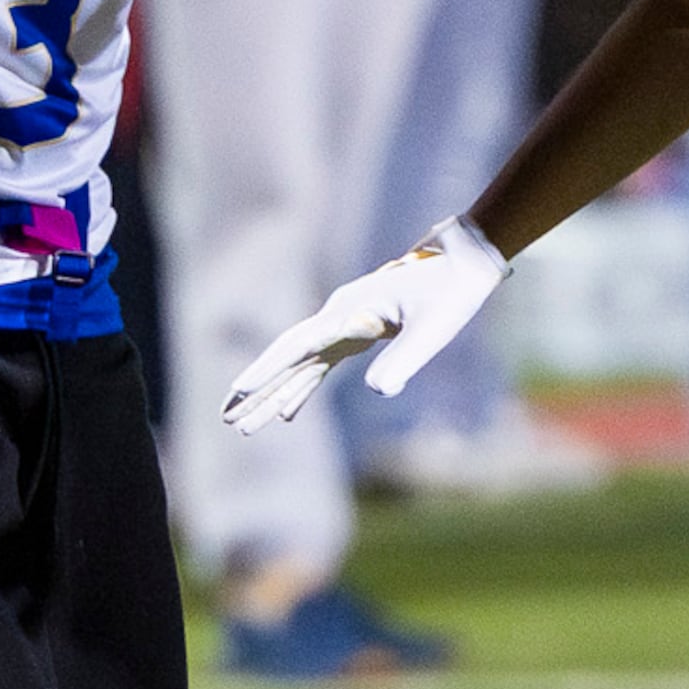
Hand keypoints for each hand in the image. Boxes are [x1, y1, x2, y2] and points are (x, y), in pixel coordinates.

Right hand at [221, 214, 507, 429]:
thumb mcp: (432, 330)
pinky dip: (302, 389)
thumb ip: (404, 359)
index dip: (269, 370)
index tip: (241, 390)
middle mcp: (337, 316)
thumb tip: (380, 392)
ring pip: (299, 365)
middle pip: (287, 357)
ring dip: (273, 394)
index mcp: (349, 312)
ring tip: (245, 426)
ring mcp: (344, 324)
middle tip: (226, 418)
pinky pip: (319, 365)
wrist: (463, 263)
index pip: (299, 346)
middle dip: (257, 389)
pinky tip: (287, 413)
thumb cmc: (450, 292)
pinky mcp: (357, 332)